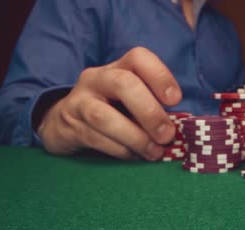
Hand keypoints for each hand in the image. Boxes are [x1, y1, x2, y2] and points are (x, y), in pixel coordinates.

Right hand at [37, 47, 181, 159]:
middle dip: (149, 112)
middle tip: (167, 135)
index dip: (160, 76)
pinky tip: (136, 157)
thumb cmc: (111, 110)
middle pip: (123, 84)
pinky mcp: (71, 126)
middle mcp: (97, 78)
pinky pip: (96, 138)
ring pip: (104, 117)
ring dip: (135, 137)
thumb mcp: (131, 100)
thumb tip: (180, 128)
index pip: (138, 58)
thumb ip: (152, 106)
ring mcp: (80, 101)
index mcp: (118, 67)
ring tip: (154, 153)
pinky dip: (121, 150)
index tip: (175, 100)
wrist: (64, 123)